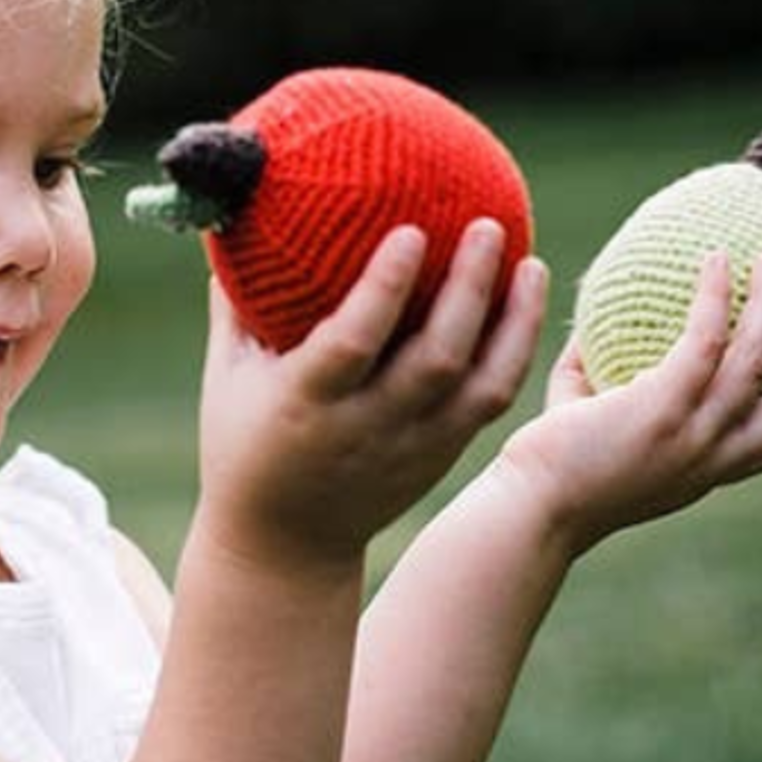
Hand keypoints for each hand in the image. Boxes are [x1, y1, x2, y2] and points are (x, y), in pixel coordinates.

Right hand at [196, 219, 549, 567]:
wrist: (285, 548)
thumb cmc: (244, 445)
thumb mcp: (228, 377)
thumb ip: (236, 304)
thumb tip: (239, 213)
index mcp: (308, 404)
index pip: (355, 342)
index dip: (386, 288)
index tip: (413, 231)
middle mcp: (367, 428)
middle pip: (435, 359)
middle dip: (469, 290)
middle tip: (490, 226)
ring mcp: (413, 447)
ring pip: (480, 385)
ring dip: (514, 323)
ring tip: (532, 263)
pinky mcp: (442, 456)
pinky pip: (491, 401)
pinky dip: (514, 352)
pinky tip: (526, 304)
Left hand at [500, 247, 761, 560]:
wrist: (528, 506)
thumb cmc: (548, 467)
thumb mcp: (588, 424)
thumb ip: (596, 379)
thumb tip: (589, 325)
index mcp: (704, 470)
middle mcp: (712, 459)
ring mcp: (693, 436)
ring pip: (758, 362)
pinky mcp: (663, 410)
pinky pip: (706, 341)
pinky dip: (716, 299)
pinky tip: (713, 262)